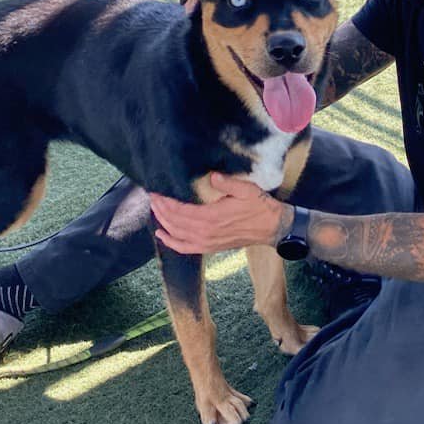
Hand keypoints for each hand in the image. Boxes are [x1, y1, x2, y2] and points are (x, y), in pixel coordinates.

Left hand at [150, 173, 287, 254]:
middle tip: (152, 197)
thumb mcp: (247, 190)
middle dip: (160, 209)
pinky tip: (162, 235)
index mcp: (212, 217)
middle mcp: (206, 232)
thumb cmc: (260, 207)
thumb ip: (228, 183)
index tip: (156, 191)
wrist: (272, 228)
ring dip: (163, 222)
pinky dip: (171, 242)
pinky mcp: (210, 248)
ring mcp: (207, 242)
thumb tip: (213, 176)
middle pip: (174, 222)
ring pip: (177, 234)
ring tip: (155, 209)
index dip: (165, 201)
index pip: (180, 210)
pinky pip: (185, 248)